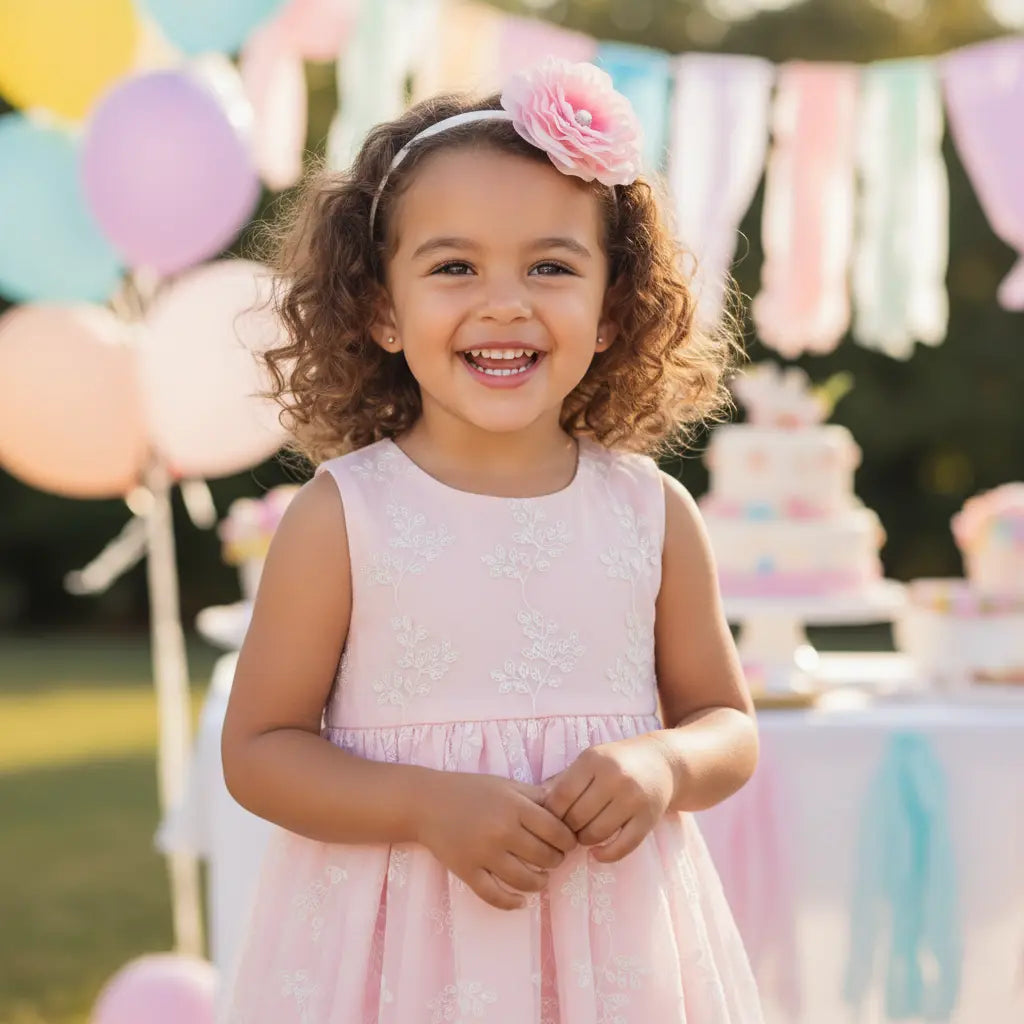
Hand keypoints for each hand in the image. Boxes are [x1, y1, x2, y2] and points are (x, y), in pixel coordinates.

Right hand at [417, 771, 578, 910]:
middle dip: (556, 860)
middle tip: (553, 858)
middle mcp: (501, 831)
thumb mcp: (506, 785)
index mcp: (514, 807)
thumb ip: (537, 797)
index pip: (556, 831)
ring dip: (540, 882)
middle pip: (545, 857)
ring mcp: (483, 854)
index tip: (567, 842)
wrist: (426, 802)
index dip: (568, 840)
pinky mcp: (467, 871)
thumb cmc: (471, 790)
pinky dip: (512, 903)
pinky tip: (521, 901)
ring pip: (525, 881)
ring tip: (541, 877)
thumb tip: (568, 810)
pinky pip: (495, 896)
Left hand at [541, 737, 673, 863]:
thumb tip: (533, 806)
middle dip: (568, 830)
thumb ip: (564, 781)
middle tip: (567, 832)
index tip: (552, 820)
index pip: (561, 796)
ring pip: (596, 833)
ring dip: (585, 841)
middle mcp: (614, 777)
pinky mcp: (648, 818)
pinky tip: (597, 854)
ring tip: (583, 837)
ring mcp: (633, 798)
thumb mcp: (590, 761)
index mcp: (593, 760)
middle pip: (577, 817)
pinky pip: (622, 847)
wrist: (662, 763)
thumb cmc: (616, 763)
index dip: (552, 814)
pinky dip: (606, 855)